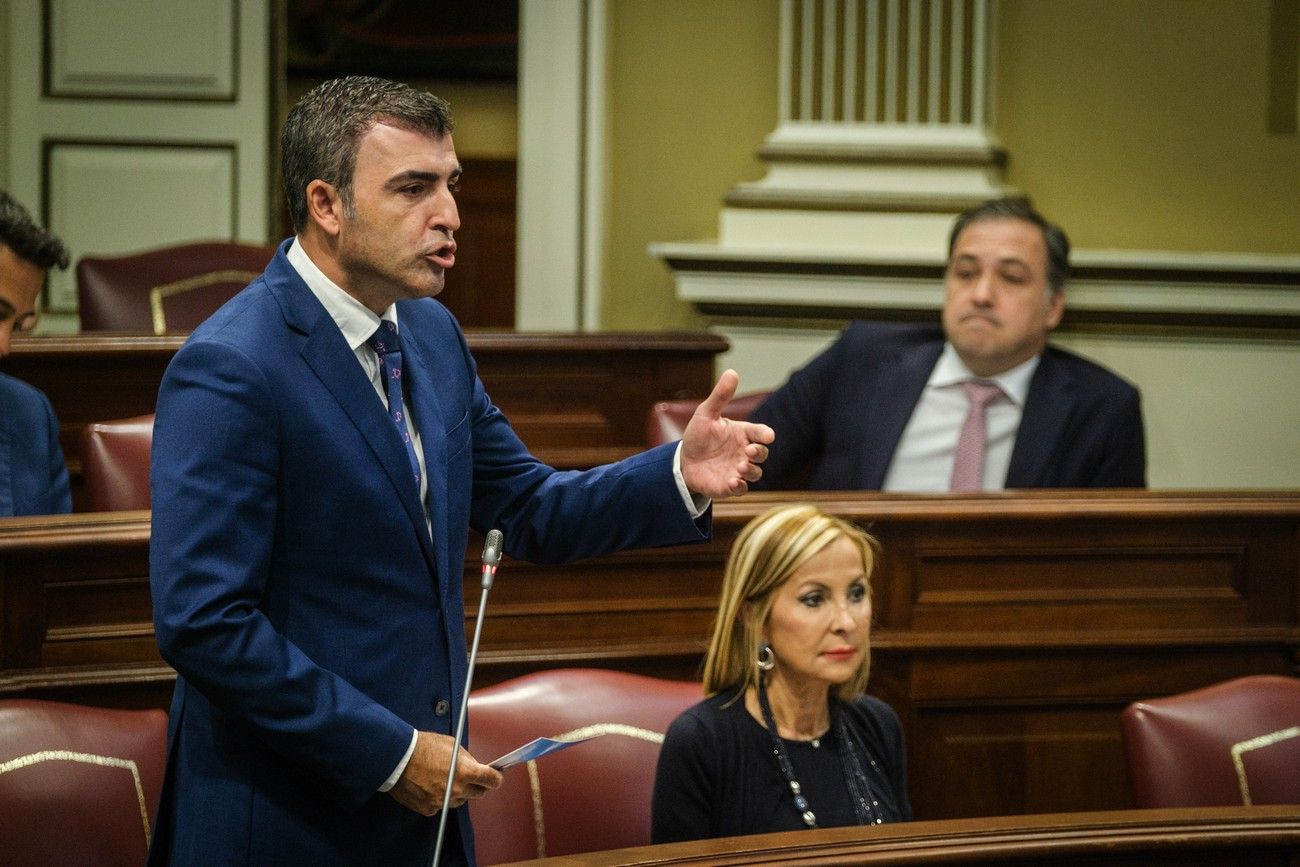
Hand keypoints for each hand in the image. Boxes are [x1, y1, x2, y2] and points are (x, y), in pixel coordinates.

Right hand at [388, 730, 502, 815]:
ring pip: (459, 801)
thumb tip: (475, 766)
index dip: (495, 778)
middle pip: (478, 793)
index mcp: (465, 772)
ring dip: (457, 792)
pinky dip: (439, 798)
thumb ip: (467, 758)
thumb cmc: (423, 747)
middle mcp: (456, 790)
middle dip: (476, 784)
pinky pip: (441, 806)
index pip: (491, 780)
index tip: (495, 777)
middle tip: (469, 776)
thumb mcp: (451, 745)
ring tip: (444, 779)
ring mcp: (442, 802)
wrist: (397, 758)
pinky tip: (430, 786)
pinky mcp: (429, 809)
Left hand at [680, 369, 774, 499]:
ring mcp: (739, 470)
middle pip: (762, 454)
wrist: (684, 462)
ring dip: (751, 470)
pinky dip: (741, 486)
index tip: (768, 436)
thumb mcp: (706, 414)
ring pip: (756, 473)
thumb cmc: (698, 436)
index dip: (765, 434)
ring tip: (740, 467)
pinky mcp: (731, 486)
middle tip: (749, 451)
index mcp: (742, 433)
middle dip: (759, 452)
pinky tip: (733, 482)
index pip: (760, 433)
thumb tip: (732, 372)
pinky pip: (743, 489)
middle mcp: (744, 452)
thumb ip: (720, 396)